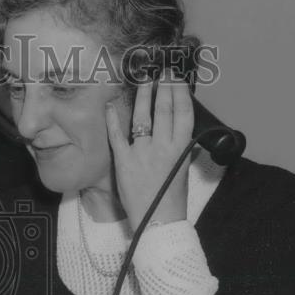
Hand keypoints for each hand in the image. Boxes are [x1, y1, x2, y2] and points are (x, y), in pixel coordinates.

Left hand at [105, 74, 193, 231]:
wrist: (157, 222)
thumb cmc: (172, 198)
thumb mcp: (183, 170)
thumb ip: (182, 149)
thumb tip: (183, 133)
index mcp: (181, 150)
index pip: (184, 113)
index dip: (180, 93)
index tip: (176, 78)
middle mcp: (164, 148)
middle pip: (165, 110)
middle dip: (163, 87)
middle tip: (161, 71)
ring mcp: (143, 154)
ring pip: (143, 118)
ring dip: (143, 96)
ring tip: (143, 81)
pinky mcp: (124, 162)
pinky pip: (117, 136)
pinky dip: (113, 119)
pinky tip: (111, 106)